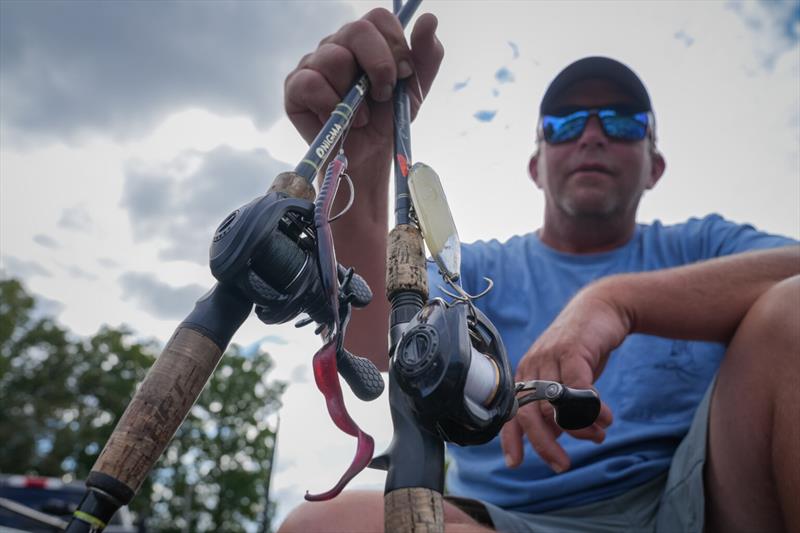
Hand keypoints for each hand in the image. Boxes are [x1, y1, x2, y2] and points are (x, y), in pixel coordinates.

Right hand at [284, 8, 442, 166]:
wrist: (367, 157)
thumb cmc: (387, 120)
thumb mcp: (414, 90)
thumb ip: (426, 55)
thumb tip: (429, 19)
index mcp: (366, 40)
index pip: (379, 18)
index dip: (395, 46)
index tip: (403, 76)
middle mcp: (337, 44)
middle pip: (357, 31)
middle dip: (379, 66)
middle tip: (383, 95)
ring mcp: (313, 63)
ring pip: (334, 58)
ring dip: (355, 94)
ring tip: (362, 117)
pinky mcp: (295, 87)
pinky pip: (311, 83)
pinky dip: (331, 105)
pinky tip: (340, 120)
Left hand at [500, 283, 627, 472]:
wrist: (600, 309)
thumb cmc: (581, 349)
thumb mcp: (565, 379)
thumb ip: (557, 407)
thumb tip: (557, 437)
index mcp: (525, 376)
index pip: (510, 413)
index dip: (511, 439)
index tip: (514, 464)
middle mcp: (531, 368)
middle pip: (529, 415)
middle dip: (545, 445)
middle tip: (563, 465)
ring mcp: (548, 358)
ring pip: (554, 406)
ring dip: (578, 428)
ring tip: (597, 434)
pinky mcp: (570, 351)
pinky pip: (578, 391)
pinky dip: (593, 410)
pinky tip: (606, 418)